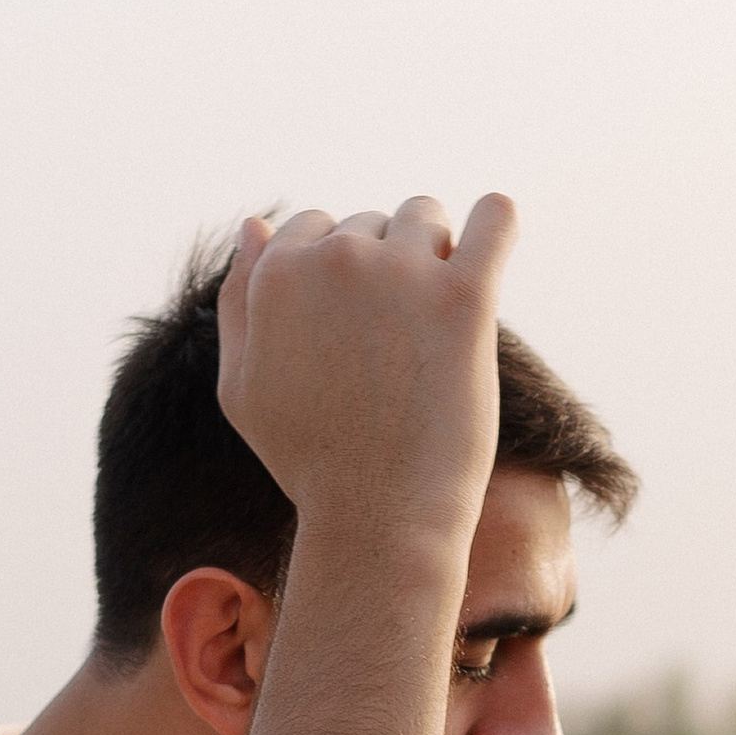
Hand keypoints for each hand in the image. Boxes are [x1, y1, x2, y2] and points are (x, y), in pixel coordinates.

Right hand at [216, 195, 516, 558]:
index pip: (313, 226)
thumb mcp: (240, 388)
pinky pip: (493, 221)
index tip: (354, 327)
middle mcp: (336, 258)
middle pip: (372, 223)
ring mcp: (402, 273)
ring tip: (435, 323)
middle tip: (394, 345)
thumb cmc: (308, 463)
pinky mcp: (464, 297)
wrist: (377, 517)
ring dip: (433, 254)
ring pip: (426, 217)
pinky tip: (496, 229)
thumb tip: (256, 225)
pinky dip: (497, 221)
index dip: (335, 275)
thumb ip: (238, 301)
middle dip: (385, 268)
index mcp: (277, 273)